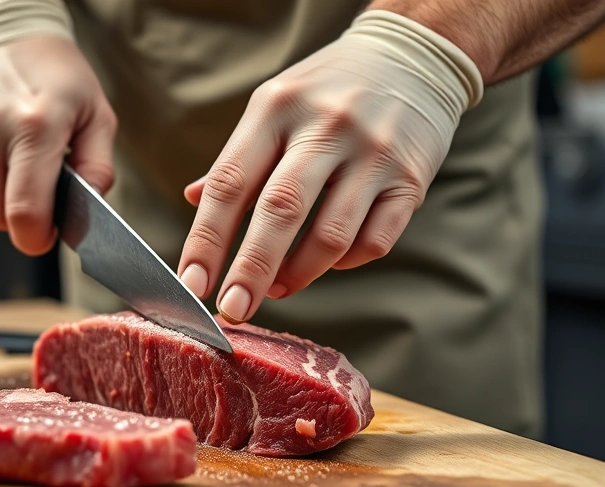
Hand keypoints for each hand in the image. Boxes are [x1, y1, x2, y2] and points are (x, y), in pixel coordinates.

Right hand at [0, 36, 116, 254]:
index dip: (36, 238)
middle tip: (36, 197)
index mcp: (35, 127)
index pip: (24, 213)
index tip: (46, 233)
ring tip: (15, 171)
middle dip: (17, 221)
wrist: (3, 34)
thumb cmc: (56, 76)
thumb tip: (90, 206)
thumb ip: (98, 167)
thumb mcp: (97, 115)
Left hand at [177, 11, 480, 322]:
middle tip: (232, 309)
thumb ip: (237, 157)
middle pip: (280, 211)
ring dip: (298, 275)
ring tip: (277, 288)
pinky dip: (345, 263)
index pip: (230, 183)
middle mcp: (325, 127)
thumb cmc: (326, 91)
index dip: (206, 240)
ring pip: (331, 236)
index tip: (192, 284)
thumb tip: (194, 201)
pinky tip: (328, 261)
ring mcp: (373, 153)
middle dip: (250, 269)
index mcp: (276, 108)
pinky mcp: (412, 179)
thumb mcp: (274, 106)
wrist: (411, 58)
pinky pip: (374, 241)